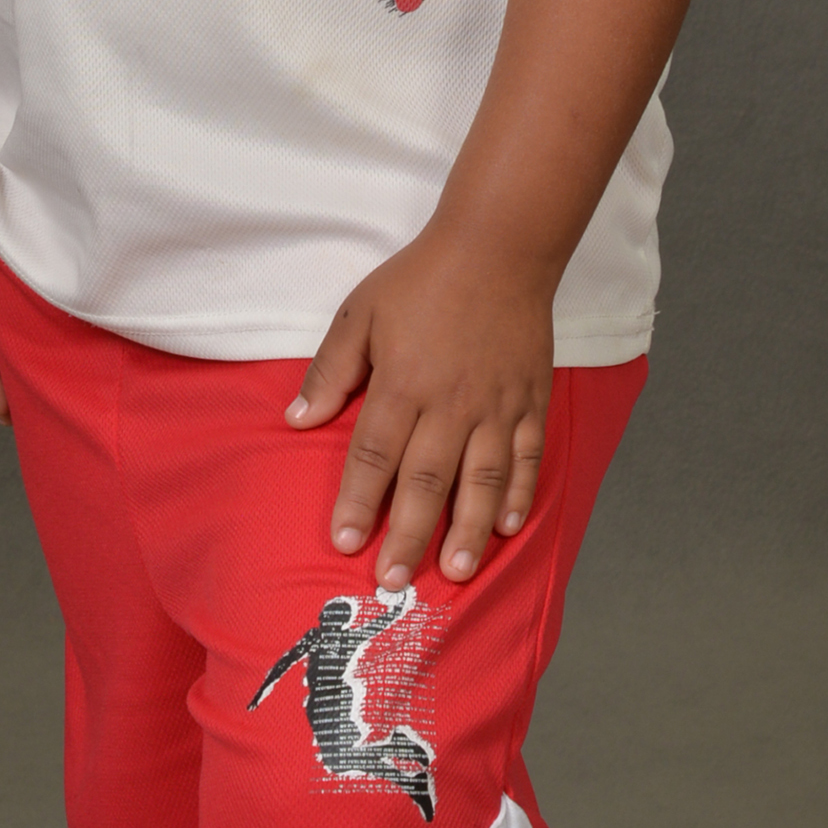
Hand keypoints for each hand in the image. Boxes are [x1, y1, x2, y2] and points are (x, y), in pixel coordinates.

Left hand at [285, 228, 553, 586]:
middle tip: (392, 581)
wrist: (499, 246)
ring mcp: (496, 405)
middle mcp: (450, 403)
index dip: (358, 502)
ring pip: (481, 480)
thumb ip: (331, 370)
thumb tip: (297, 420)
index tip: (346, 542)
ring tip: (453, 572)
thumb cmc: (421, 278)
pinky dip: (517, 494)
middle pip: (426, 480)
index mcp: (403, 382)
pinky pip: (526, 457)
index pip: (374, 454)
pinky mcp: (530, 400)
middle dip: (408, 534)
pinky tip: (506, 527)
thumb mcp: (359, 312)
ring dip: (466, 529)